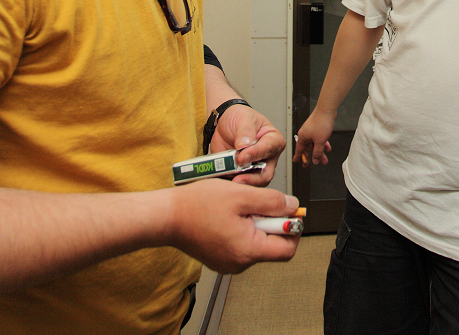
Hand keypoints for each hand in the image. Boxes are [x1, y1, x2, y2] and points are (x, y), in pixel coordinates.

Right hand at [166, 180, 299, 272]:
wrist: (166, 217)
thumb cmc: (197, 206)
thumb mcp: (242, 196)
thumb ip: (272, 202)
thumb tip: (292, 207)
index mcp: (248, 251)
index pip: (287, 249)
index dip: (293, 228)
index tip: (289, 211)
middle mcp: (239, 263)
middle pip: (272, 245)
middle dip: (270, 221)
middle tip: (255, 204)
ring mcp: (227, 263)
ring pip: (255, 243)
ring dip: (254, 224)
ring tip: (237, 208)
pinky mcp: (219, 259)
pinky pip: (240, 244)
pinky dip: (241, 229)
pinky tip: (227, 215)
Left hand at [209, 105, 284, 185]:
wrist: (222, 122)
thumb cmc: (239, 117)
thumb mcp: (244, 118)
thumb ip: (246, 131)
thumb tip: (245, 145)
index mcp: (273, 141)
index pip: (269, 150)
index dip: (256, 154)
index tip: (242, 156)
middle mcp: (266, 157)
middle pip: (265, 175)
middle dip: (251, 179)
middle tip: (237, 178)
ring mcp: (253, 167)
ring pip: (251, 182)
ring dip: (239, 182)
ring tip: (227, 178)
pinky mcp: (239, 173)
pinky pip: (236, 182)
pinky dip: (228, 183)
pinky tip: (221, 179)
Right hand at [293, 109, 334, 165]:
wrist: (327, 110)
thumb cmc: (321, 122)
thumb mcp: (320, 141)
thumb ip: (317, 152)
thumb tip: (315, 160)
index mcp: (303, 137)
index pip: (299, 150)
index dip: (299, 157)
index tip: (297, 161)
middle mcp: (306, 134)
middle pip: (308, 148)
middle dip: (312, 157)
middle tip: (313, 163)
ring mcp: (311, 131)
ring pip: (315, 144)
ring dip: (320, 152)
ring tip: (325, 159)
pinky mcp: (317, 128)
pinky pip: (319, 139)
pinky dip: (323, 144)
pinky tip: (328, 148)